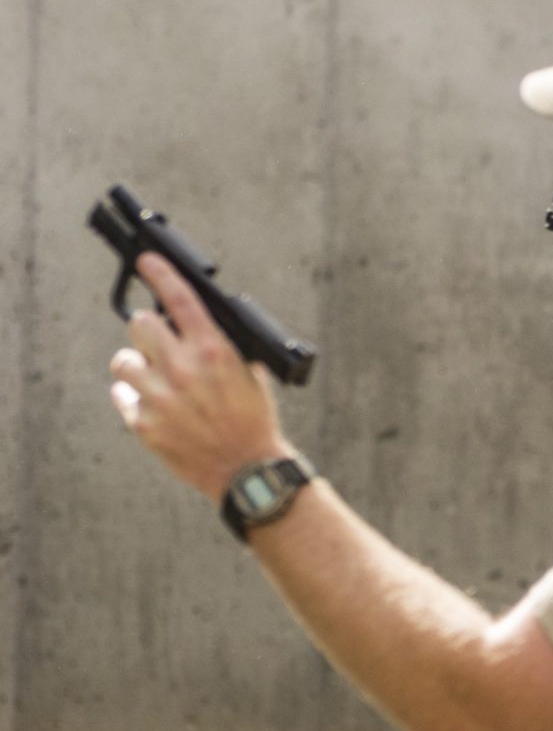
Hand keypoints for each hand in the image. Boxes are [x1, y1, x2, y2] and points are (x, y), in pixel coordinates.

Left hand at [107, 254, 292, 500]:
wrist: (247, 469)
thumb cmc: (254, 419)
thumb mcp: (251, 373)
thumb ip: (223, 345)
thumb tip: (198, 322)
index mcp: (214, 351)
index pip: (180, 299)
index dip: (160, 273)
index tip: (147, 261)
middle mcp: (182, 369)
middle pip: (140, 323)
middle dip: (149, 328)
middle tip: (160, 341)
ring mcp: (158, 397)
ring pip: (123, 360)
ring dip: (138, 364)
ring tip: (156, 378)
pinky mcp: (143, 424)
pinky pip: (122, 395)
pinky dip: (134, 397)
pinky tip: (155, 405)